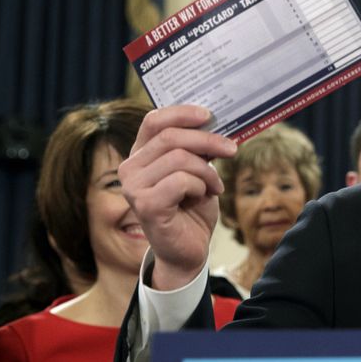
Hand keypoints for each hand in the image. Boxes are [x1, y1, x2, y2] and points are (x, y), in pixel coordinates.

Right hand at [119, 105, 236, 288]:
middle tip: (231, 149)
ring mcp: (134, 188)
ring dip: (207, 171)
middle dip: (208, 140)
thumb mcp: (198, 169)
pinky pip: (181, 181)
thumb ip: (198, 148)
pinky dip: (200, 186)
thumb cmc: (192, 207)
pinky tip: (202, 197)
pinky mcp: (145, 205)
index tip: (209, 115)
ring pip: (179, 158)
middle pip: (171, 137)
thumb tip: (215, 122)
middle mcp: (130, 168)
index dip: (181, 113)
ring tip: (214, 185)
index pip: (153, 121)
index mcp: (140, 154)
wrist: (189, 248)